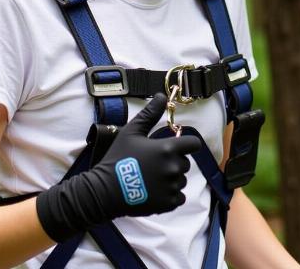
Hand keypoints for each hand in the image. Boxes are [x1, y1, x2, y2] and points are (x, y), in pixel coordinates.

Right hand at [36, 93, 201, 241]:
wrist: (105, 191)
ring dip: (172, 178)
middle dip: (174, 161)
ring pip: (182, 179)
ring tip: (152, 178)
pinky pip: (179, 197)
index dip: (187, 143)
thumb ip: (150, 113)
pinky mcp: (168, 204)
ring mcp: (172, 187)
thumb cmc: (118, 158)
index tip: (177, 146)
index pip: (194, 144)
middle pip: (186, 162)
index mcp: (168, 149)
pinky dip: (171, 195)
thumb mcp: (132, 131)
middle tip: (154, 163)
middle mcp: (174, 168)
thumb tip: (162, 96)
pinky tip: (155, 191)